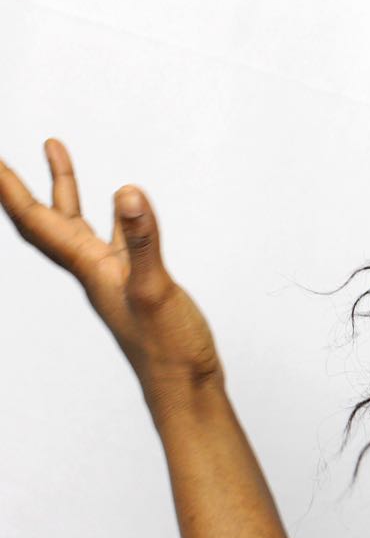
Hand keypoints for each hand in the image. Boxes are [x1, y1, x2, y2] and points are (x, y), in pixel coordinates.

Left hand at [1, 138, 223, 397]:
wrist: (184, 386)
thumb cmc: (166, 350)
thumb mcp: (153, 290)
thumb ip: (143, 241)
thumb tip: (127, 193)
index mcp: (89, 270)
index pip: (37, 221)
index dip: (9, 189)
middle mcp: (92, 270)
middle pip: (45, 219)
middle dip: (20, 184)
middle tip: (1, 155)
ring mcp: (114, 276)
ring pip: (76, 223)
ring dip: (62, 188)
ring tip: (56, 151)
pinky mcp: (138, 282)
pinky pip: (114, 237)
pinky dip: (111, 214)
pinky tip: (121, 204)